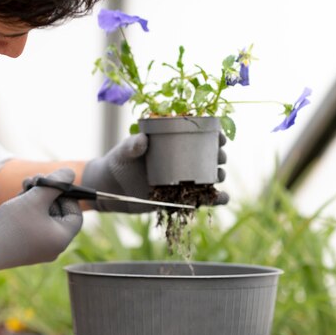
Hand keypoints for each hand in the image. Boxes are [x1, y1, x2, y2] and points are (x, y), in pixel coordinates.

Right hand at [0, 168, 82, 271]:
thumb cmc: (11, 225)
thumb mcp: (35, 198)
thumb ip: (55, 184)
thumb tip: (70, 173)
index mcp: (62, 239)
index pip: (75, 214)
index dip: (66, 196)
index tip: (51, 185)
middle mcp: (54, 248)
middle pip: (59, 214)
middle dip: (47, 194)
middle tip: (34, 180)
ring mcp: (40, 250)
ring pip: (45, 218)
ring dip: (36, 200)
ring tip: (23, 188)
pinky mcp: (26, 249)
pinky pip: (35, 226)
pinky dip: (29, 212)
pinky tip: (17, 202)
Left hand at [82, 133, 228, 211]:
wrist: (114, 188)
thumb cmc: (120, 162)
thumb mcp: (124, 152)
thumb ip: (131, 145)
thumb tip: (141, 141)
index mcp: (174, 143)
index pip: (200, 135)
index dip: (214, 135)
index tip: (219, 137)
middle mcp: (184, 160)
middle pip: (211, 156)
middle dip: (219, 156)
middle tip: (218, 158)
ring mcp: (185, 180)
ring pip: (211, 177)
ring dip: (218, 176)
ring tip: (216, 176)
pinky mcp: (182, 198)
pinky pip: (204, 199)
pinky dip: (216, 199)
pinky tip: (221, 198)